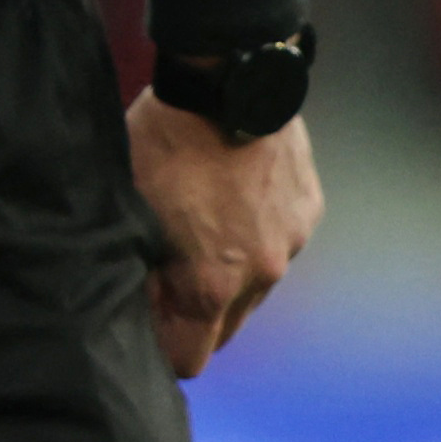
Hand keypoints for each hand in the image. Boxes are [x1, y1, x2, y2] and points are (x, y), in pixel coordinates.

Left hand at [124, 96, 318, 375]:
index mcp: (211, 284)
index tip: (147, 324)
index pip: (190, 360)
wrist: (229, 81)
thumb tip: (138, 309)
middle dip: (194, 316)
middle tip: (167, 277)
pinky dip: (256, 235)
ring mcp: (291, 243)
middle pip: (224, 330)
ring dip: (230, 274)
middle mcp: (261, 274)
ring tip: (202, 229)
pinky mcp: (308, 211)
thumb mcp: (131, 210)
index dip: (162, 349)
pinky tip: (234, 199)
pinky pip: (279, 243)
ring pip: (255, 287)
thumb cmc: (164, 144)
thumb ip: (138, 273)